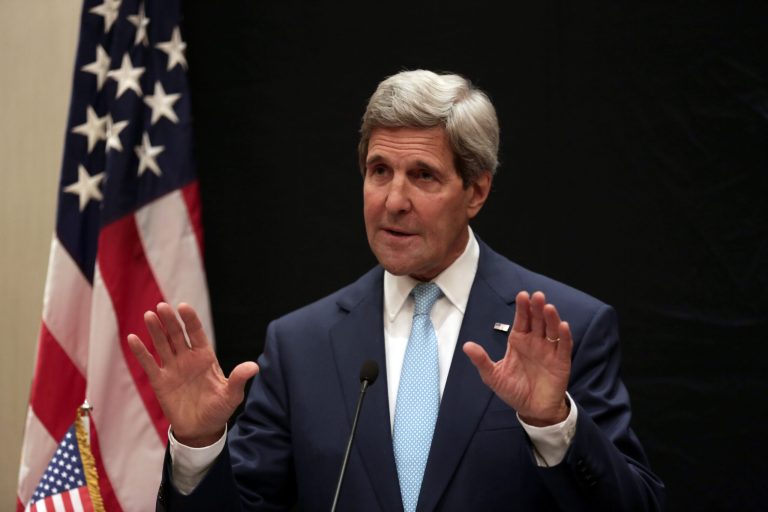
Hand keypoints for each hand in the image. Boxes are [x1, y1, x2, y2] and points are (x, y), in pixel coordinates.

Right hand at [127, 302, 258, 446]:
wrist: (201, 430)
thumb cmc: (219, 410)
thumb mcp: (231, 395)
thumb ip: (239, 379)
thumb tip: (254, 366)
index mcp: (205, 357)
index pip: (197, 333)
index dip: (190, 320)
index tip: (183, 307)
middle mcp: (187, 358)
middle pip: (177, 335)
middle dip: (170, 321)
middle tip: (162, 306)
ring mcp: (173, 368)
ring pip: (162, 345)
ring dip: (155, 331)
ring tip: (149, 315)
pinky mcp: (160, 381)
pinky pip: (149, 364)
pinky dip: (140, 352)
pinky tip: (133, 338)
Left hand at [463, 291, 571, 425]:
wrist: (532, 410)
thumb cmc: (513, 390)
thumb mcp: (493, 376)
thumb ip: (481, 360)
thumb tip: (466, 346)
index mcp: (519, 341)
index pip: (521, 320)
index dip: (522, 308)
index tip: (522, 296)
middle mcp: (535, 342)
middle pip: (537, 321)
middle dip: (537, 308)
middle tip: (537, 296)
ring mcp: (549, 351)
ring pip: (551, 330)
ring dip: (551, 318)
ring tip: (548, 307)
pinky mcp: (561, 362)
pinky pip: (564, 346)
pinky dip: (564, 336)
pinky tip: (563, 326)